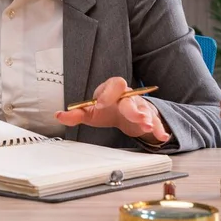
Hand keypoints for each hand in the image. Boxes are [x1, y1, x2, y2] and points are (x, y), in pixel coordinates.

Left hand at [55, 77, 170, 143]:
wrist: (124, 114)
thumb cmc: (107, 110)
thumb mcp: (91, 112)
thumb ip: (76, 114)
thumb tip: (59, 115)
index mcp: (113, 90)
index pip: (114, 84)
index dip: (107, 94)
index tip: (100, 104)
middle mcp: (128, 96)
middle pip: (131, 98)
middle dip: (132, 108)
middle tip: (134, 116)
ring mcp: (141, 106)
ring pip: (145, 109)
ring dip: (147, 118)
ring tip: (147, 126)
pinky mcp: (150, 118)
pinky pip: (157, 122)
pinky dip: (159, 129)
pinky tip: (162, 136)